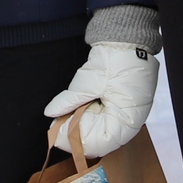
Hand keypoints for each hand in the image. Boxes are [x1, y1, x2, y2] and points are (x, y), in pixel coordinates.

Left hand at [44, 44, 159, 158]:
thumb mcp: (88, 81)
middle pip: (101, 140)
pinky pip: (106, 120)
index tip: (57, 133)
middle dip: (78, 133)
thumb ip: (68, 101)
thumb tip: (51, 113)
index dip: (76, 141)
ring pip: (102, 131)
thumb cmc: (115, 61)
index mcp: (128, 119)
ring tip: (69, 114)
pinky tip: (82, 108)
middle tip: (59, 122)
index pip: (101, 143)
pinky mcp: (123, 106)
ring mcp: (129, 114)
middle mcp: (131, 121)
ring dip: (83, 125)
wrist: (128, 39)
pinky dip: (91, 116)